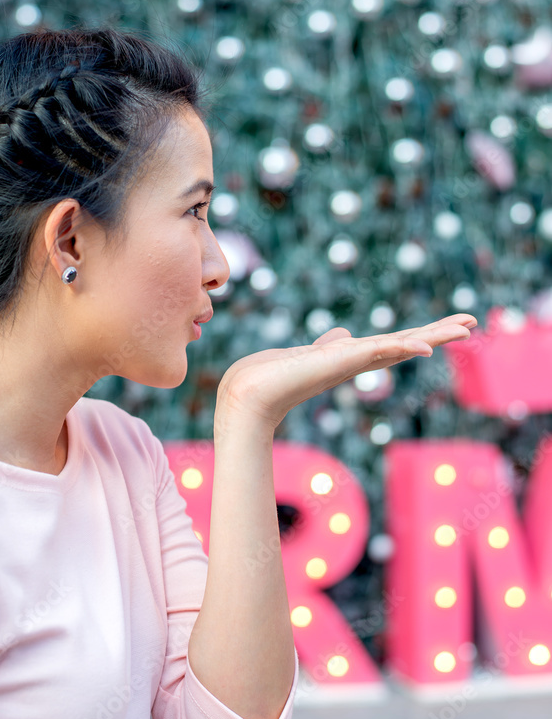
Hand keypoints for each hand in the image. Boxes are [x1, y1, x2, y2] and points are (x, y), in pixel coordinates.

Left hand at [216, 313, 477, 430]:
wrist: (247, 395)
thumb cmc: (270, 377)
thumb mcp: (307, 354)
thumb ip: (329, 346)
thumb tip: (343, 335)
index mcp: (350, 358)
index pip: (394, 342)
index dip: (422, 333)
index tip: (451, 325)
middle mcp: (356, 362)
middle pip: (407, 344)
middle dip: (438, 333)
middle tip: (472, 323)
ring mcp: (350, 363)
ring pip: (400, 346)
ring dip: (433, 336)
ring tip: (465, 327)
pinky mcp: (339, 361)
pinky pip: (378, 351)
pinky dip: (402, 348)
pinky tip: (425, 346)